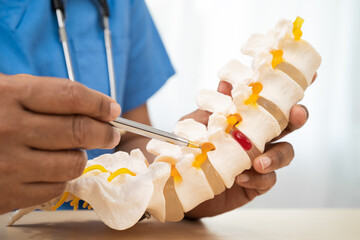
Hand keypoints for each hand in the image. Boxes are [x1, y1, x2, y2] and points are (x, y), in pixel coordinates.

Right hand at [0, 74, 120, 213]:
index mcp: (9, 95)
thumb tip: (100, 109)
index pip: (71, 96)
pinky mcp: (8, 193)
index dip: (99, 104)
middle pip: (79, 131)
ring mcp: (8, 164)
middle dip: (105, 133)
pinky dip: (62, 177)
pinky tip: (50, 169)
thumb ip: (48, 97)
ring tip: (71, 151)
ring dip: (81, 157)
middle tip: (111, 135)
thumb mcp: (7, 92)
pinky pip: (57, 187)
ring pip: (74, 163)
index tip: (112, 110)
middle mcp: (9, 128)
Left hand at [183, 74, 316, 217]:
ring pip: (285, 153)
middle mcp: (259, 137)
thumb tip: (225, 83)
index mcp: (247, 119)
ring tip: (258, 161)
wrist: (184, 182)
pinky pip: (268, 180)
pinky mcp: (256, 183)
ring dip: (276, 155)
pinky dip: (257, 178)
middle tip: (296, 112)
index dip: (291, 89)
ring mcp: (260, 159)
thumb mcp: (197, 125)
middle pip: (287, 124)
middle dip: (297, 116)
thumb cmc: (192, 149)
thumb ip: (214, 108)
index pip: (272, 102)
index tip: (310, 75)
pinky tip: (241, 177)